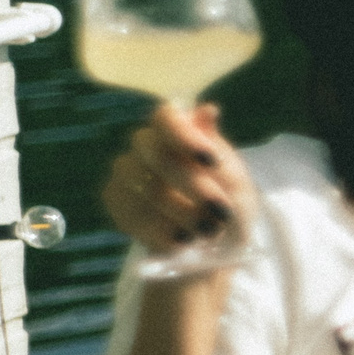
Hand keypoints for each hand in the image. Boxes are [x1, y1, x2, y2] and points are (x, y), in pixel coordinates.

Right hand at [100, 104, 255, 265]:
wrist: (216, 244)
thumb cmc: (228, 202)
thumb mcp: (235, 179)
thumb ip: (217, 149)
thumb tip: (208, 110)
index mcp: (175, 132)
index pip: (165, 117)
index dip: (185, 136)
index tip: (211, 160)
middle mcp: (144, 147)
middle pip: (157, 156)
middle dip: (194, 186)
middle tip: (222, 212)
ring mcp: (125, 174)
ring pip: (146, 190)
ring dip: (185, 214)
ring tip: (211, 231)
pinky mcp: (117, 204)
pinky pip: (134, 217)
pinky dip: (165, 233)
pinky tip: (186, 241)